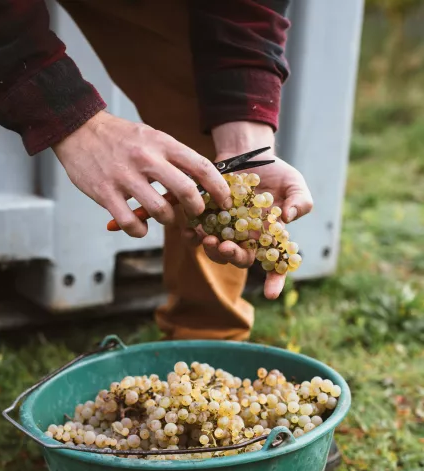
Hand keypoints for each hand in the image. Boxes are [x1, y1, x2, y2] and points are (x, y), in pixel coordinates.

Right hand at [53, 111, 231, 237]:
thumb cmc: (119, 137)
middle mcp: (146, 159)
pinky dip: (140, 231)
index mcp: (162, 143)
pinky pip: (131, 223)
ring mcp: (125, 177)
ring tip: (165, 218)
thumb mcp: (151, 136)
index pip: (201, 167)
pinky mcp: (106, 193)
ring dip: (168, 222)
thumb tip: (201, 180)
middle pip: (186, 192)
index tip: (225, 202)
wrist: (78, 129)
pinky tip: (140, 227)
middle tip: (195, 214)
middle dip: (197, 210)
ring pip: (160, 212)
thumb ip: (173, 157)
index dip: (219, 189)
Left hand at [185, 122, 313, 299]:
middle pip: (242, 260)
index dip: (274, 282)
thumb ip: (301, 201)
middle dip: (234, 258)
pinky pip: (199, 236)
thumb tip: (288, 218)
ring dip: (213, 250)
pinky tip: (191, 232)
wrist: (247, 154)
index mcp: (270, 238)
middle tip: (227, 248)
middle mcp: (248, 240)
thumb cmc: (276, 174)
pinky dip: (194, 237)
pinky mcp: (209, 221)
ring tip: (209, 239)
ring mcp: (228, 233)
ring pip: (219, 252)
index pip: (276, 266)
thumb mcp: (295, 184)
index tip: (272, 294)